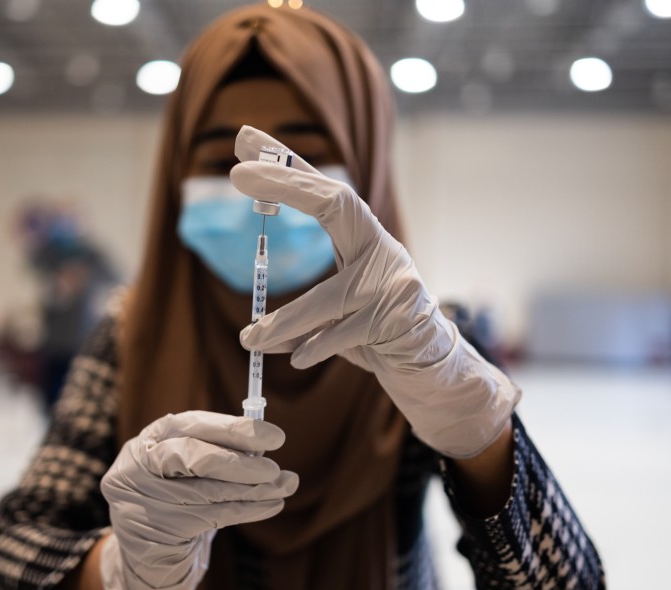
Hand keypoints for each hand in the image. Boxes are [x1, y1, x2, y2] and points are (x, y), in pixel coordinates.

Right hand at [99, 411, 297, 589]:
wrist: (149, 553)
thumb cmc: (176, 498)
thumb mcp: (190, 469)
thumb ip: (219, 452)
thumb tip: (263, 445)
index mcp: (149, 439)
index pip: (191, 424)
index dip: (234, 429)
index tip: (275, 436)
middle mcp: (137, 466)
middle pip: (192, 456)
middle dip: (240, 462)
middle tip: (274, 468)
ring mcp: (142, 500)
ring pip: (207, 491)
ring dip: (254, 489)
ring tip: (286, 485)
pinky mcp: (156, 531)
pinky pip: (212, 518)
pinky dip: (248, 510)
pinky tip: (272, 505)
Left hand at [231, 126, 519, 457]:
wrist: (432, 368)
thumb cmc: (377, 334)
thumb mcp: (339, 314)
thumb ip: (302, 315)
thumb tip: (249, 334)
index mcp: (365, 239)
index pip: (325, 192)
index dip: (288, 167)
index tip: (246, 142)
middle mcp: (382, 250)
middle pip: (335, 202)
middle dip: (286, 183)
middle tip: (238, 173)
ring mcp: (393, 283)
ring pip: (325, 298)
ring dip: (282, 322)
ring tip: (247, 338)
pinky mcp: (397, 320)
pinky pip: (340, 334)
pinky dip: (313, 348)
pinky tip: (295, 358)